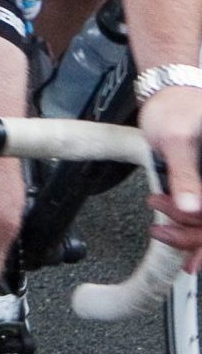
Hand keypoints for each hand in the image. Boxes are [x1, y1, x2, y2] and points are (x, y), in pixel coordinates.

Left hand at [139, 85, 201, 264]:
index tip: (195, 260)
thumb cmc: (175, 109)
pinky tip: (172, 230)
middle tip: (161, 233)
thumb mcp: (177, 140)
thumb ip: (185, 175)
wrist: (168, 93)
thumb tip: (191, 208)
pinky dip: (189, 224)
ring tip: (158, 227)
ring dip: (187, 230)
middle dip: (193, 235)